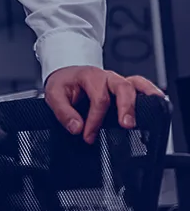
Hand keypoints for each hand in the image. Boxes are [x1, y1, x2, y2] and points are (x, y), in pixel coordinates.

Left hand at [44, 66, 164, 143]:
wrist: (66, 75)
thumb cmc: (63, 84)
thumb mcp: (54, 95)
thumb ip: (63, 112)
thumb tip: (76, 128)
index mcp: (89, 77)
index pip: (99, 99)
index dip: (95, 120)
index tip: (88, 136)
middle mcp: (106, 77)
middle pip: (122, 88)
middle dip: (125, 107)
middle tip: (126, 125)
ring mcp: (117, 80)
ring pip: (135, 84)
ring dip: (141, 100)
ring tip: (147, 114)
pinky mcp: (123, 86)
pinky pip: (141, 84)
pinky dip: (150, 91)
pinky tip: (157, 101)